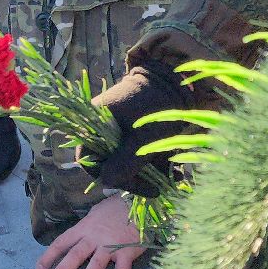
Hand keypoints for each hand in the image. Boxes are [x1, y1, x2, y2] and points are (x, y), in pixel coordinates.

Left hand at [35, 195, 144, 268]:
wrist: (140, 202)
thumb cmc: (115, 209)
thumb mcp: (95, 214)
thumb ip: (85, 227)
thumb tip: (75, 237)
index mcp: (84, 228)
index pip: (62, 242)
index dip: (49, 256)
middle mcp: (95, 237)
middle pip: (75, 255)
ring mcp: (111, 245)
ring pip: (95, 264)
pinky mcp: (126, 252)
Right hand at [88, 61, 195, 194]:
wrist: (176, 80)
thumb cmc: (155, 106)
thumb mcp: (142, 138)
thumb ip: (124, 162)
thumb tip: (106, 182)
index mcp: (94, 126)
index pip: (91, 162)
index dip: (112, 177)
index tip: (137, 186)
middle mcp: (102, 130)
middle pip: (112, 165)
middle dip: (138, 178)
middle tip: (160, 188)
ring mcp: (118, 131)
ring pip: (129, 162)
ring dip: (151, 173)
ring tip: (176, 177)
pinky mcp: (134, 132)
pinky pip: (140, 154)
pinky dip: (156, 163)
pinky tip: (176, 171)